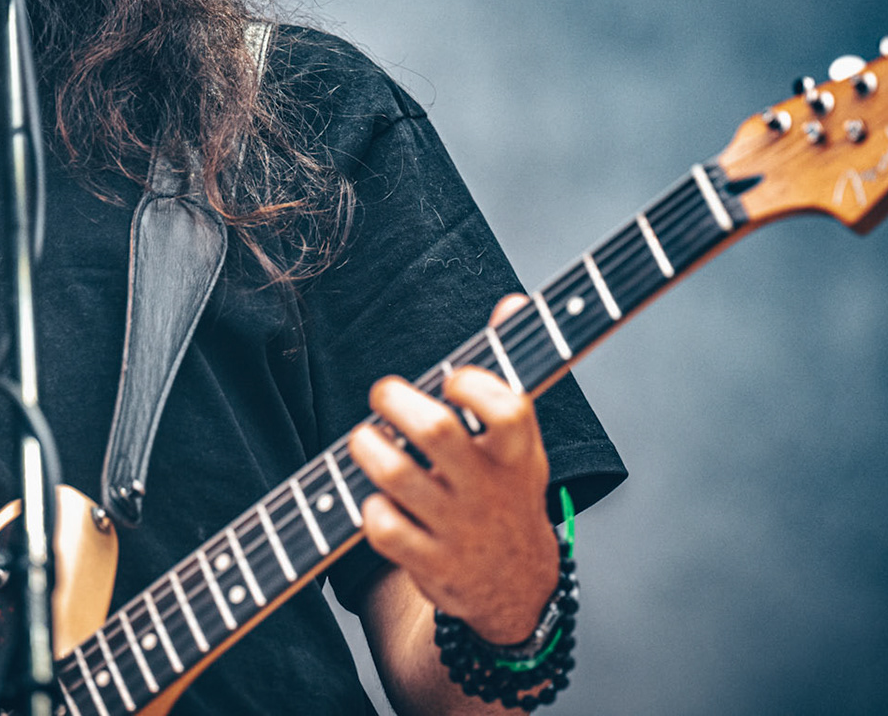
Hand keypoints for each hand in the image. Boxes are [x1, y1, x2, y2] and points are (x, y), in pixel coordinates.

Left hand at [348, 295, 560, 644]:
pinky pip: (383, 529)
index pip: (506, 409)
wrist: (515, 585)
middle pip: (437, 432)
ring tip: (366, 439)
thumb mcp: (521, 437)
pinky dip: (369, 508)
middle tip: (384, 395)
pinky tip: (374, 498)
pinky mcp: (429, 563)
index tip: (452, 380)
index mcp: (517, 452)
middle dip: (396, 401)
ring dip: (368, 448)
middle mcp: (489, 488)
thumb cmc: (507, 489)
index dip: (472, 384)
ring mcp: (459, 528)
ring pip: (398, 477)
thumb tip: (513, 302)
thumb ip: (510, 369)